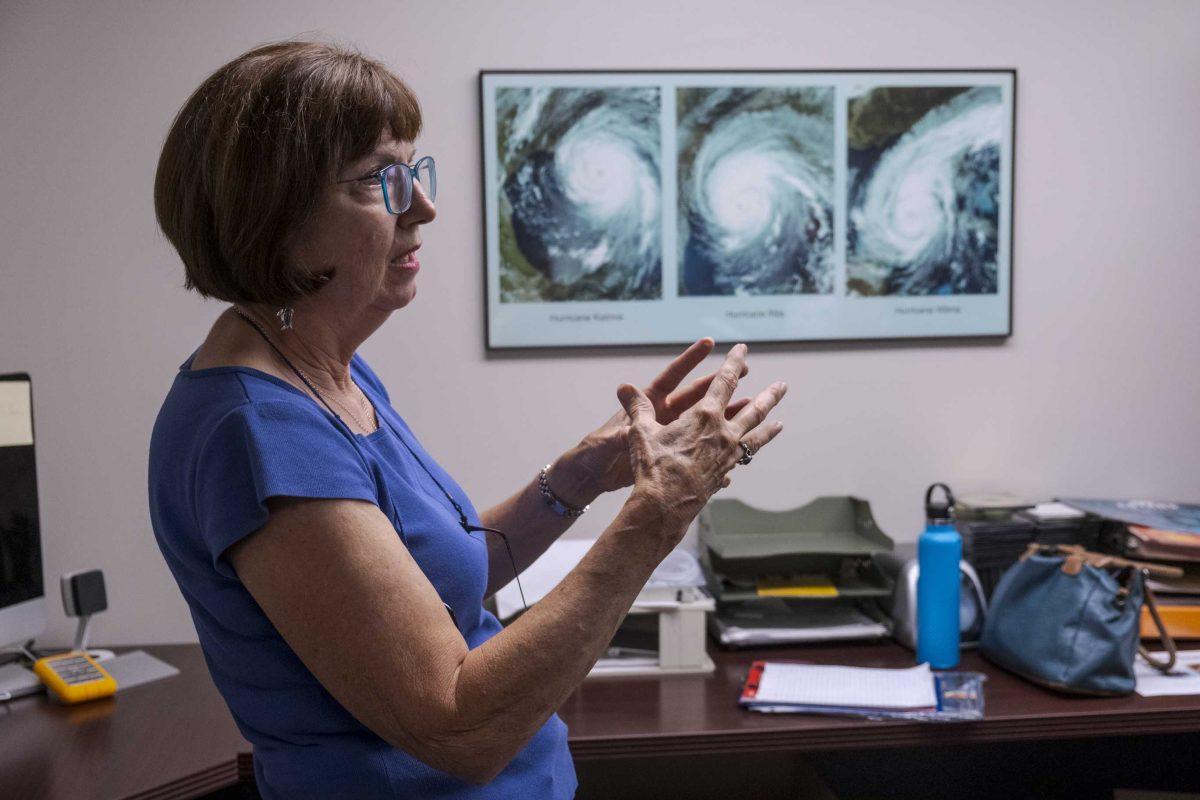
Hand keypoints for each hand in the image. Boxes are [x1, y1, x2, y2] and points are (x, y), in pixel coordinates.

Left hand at [557, 339, 753, 498]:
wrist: (594, 476)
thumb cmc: (599, 450)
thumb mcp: (614, 434)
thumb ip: (626, 416)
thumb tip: (623, 389)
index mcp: (649, 402)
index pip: (673, 376)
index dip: (690, 359)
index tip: (711, 342)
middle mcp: (663, 414)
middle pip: (698, 394)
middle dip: (721, 382)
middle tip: (745, 367)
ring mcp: (670, 433)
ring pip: (706, 420)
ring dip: (728, 413)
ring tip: (753, 405)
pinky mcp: (674, 453)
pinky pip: (703, 448)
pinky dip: (718, 448)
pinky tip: (738, 449)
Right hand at [618, 343, 785, 532]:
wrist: (664, 506)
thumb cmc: (653, 466)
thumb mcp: (642, 432)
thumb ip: (637, 408)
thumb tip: (624, 387)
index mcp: (705, 416)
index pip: (724, 381)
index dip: (734, 362)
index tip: (743, 349)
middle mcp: (724, 433)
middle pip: (754, 410)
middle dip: (769, 395)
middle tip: (783, 386)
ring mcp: (727, 456)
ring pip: (755, 437)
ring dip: (768, 427)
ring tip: (780, 424)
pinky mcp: (724, 474)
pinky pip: (742, 459)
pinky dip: (748, 453)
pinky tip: (748, 455)